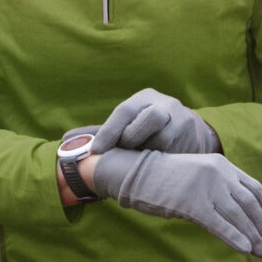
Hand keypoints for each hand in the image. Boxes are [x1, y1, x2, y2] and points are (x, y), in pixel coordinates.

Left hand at [91, 88, 220, 153]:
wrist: (189, 128)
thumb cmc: (147, 126)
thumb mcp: (129, 120)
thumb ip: (103, 130)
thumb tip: (67, 139)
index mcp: (144, 97)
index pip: (125, 110)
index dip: (109, 131)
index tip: (95, 150)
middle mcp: (165, 104)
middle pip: (151, 117)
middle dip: (133, 137)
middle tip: (124, 151)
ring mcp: (182, 120)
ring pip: (163, 138)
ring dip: (147, 152)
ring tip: (139, 159)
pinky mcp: (194, 137)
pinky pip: (175, 152)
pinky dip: (161, 160)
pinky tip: (155, 164)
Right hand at [93, 149, 261, 257]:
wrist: (135, 171)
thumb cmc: (166, 177)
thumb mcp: (198, 174)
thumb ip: (219, 186)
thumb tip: (244, 214)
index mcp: (221, 163)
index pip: (254, 188)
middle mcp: (217, 172)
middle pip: (250, 204)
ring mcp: (204, 187)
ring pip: (239, 216)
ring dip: (255, 237)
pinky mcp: (191, 202)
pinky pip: (220, 224)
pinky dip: (235, 238)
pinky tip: (245, 249)